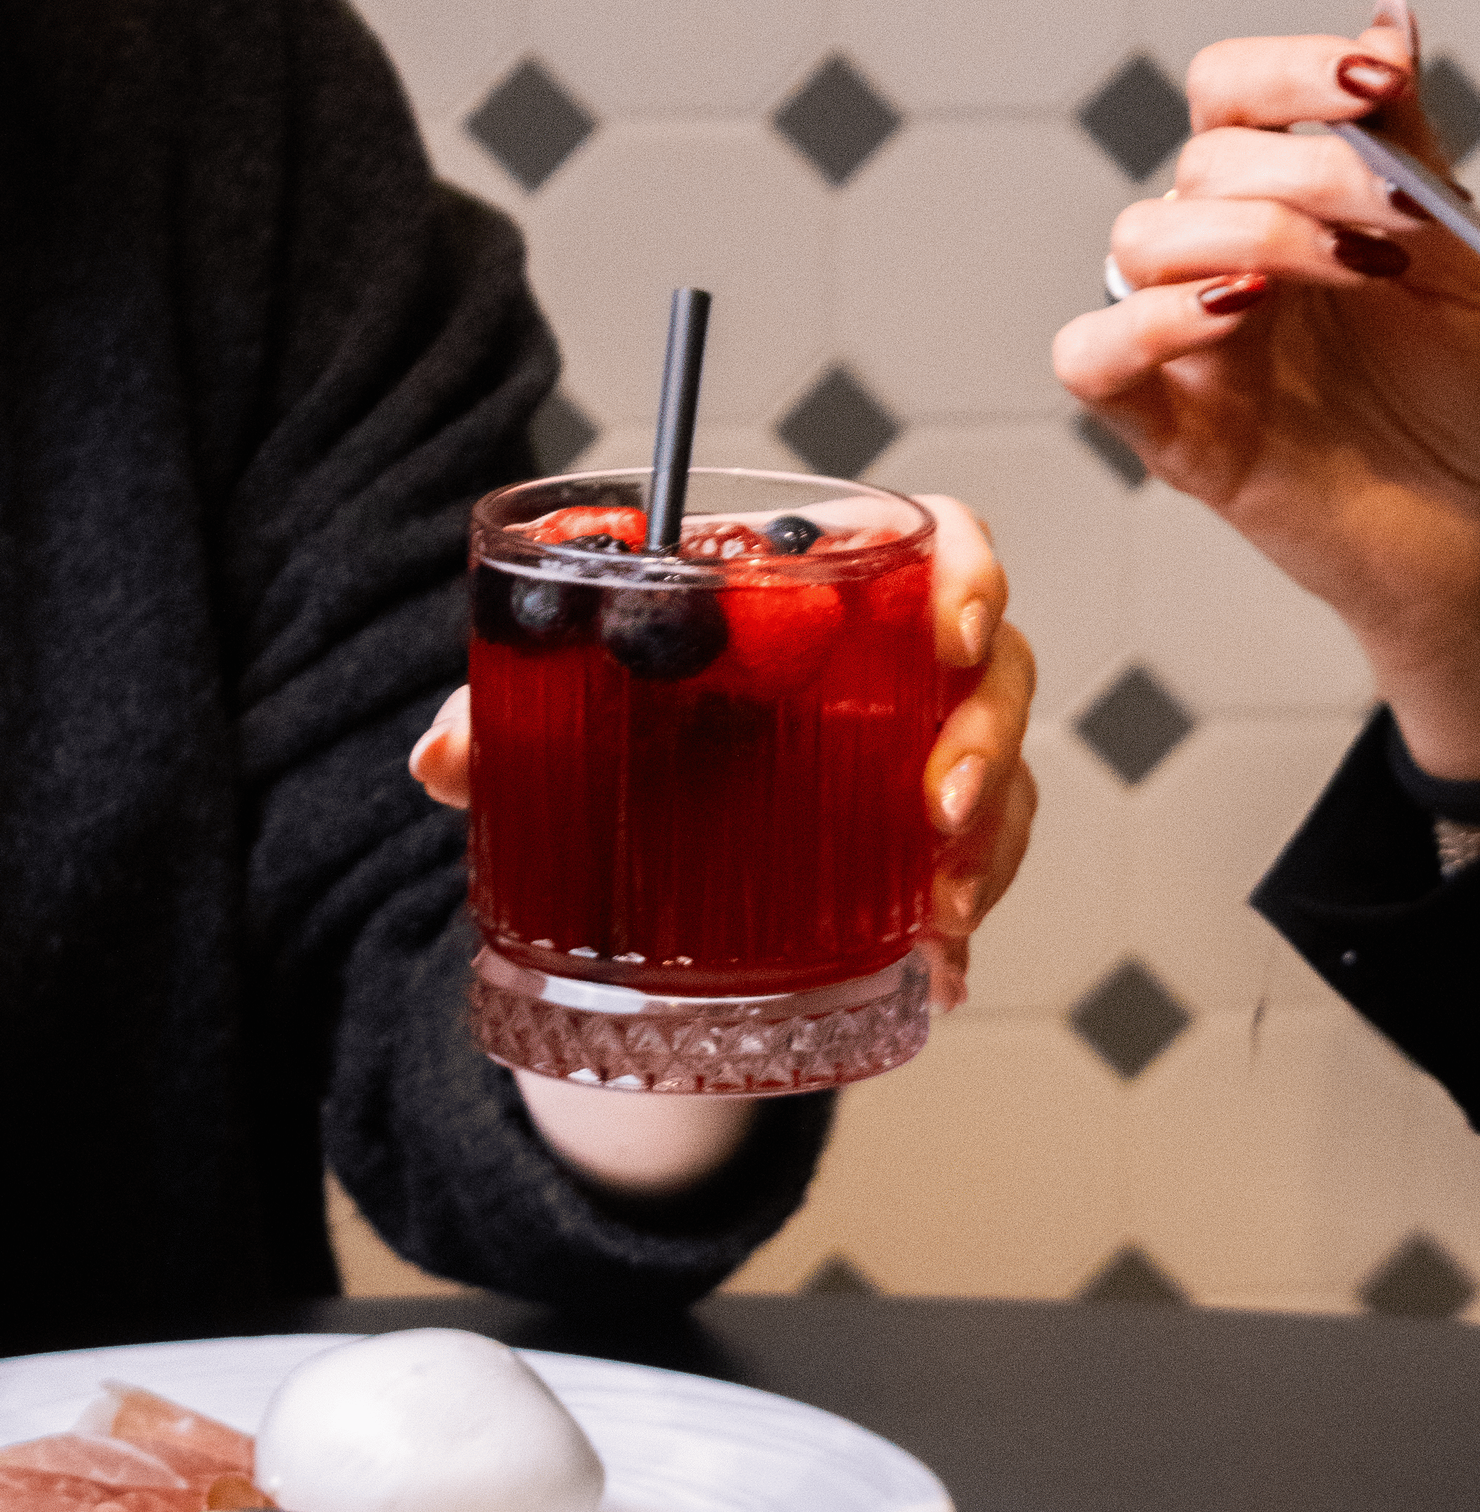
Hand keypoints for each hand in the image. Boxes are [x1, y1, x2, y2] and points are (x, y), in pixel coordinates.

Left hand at [412, 493, 1035, 1016]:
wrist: (638, 863)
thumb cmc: (627, 738)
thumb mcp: (564, 722)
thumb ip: (506, 721)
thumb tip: (442, 758)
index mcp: (822, 589)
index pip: (934, 541)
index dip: (966, 571)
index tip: (948, 628)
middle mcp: (893, 667)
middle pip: (995, 662)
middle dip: (985, 733)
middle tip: (940, 803)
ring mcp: (921, 759)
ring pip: (1005, 775)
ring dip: (987, 842)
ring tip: (939, 910)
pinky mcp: (927, 851)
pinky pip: (979, 869)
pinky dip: (962, 922)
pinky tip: (939, 970)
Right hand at [1050, 0, 1479, 776]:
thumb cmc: (1475, 401)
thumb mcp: (1468, 257)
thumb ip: (1412, 149)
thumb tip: (1387, 17)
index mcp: (1285, 197)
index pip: (1233, 92)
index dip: (1288, 71)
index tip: (1373, 83)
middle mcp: (1222, 257)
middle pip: (1200, 163)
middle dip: (1309, 171)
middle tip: (1402, 227)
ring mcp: (1191, 344)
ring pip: (1139, 241)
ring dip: (1248, 233)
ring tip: (1354, 274)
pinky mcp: (1173, 432)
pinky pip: (1094, 356)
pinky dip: (1150, 322)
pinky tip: (1239, 314)